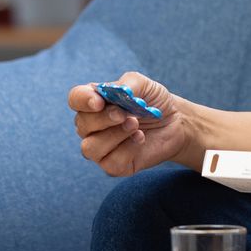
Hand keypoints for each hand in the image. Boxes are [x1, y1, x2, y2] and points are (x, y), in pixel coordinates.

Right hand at [69, 71, 188, 176]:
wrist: (174, 122)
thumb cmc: (153, 102)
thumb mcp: (144, 85)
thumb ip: (127, 85)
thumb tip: (116, 93)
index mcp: (94, 103)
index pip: (75, 99)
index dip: (83, 100)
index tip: (99, 102)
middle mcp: (91, 126)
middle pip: (82, 124)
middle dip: (105, 118)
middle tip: (125, 114)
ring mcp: (100, 147)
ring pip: (90, 148)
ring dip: (114, 135)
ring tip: (135, 125)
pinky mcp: (113, 165)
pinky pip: (110, 162)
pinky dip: (127, 149)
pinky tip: (140, 138)